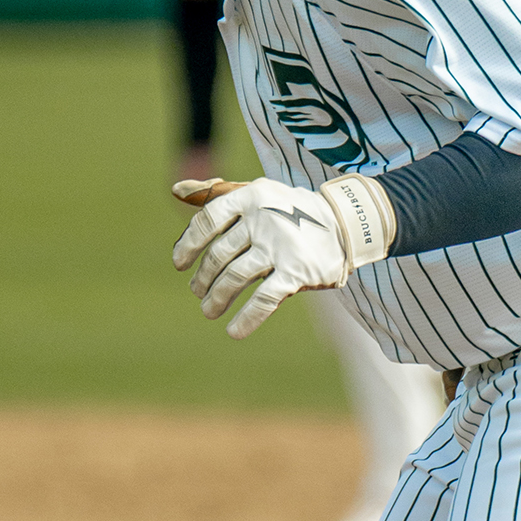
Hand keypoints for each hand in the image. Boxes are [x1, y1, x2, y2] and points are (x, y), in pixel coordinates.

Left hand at [170, 175, 395, 338]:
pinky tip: (235, 330)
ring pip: (236, 277)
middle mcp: (264, 218)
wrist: (346, 223)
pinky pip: (264, 299)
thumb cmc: (290, 209)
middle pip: (220, 253)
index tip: (179, 263)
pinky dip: (247, 317)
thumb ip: (217, 193)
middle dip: (204, 278)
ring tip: (209, 311)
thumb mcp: (257, 192)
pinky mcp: (297, 271)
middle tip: (198, 291)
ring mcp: (280, 245)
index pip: (208, 219)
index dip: (189, 243)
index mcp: (251, 196)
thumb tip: (175, 190)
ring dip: (217, 298)